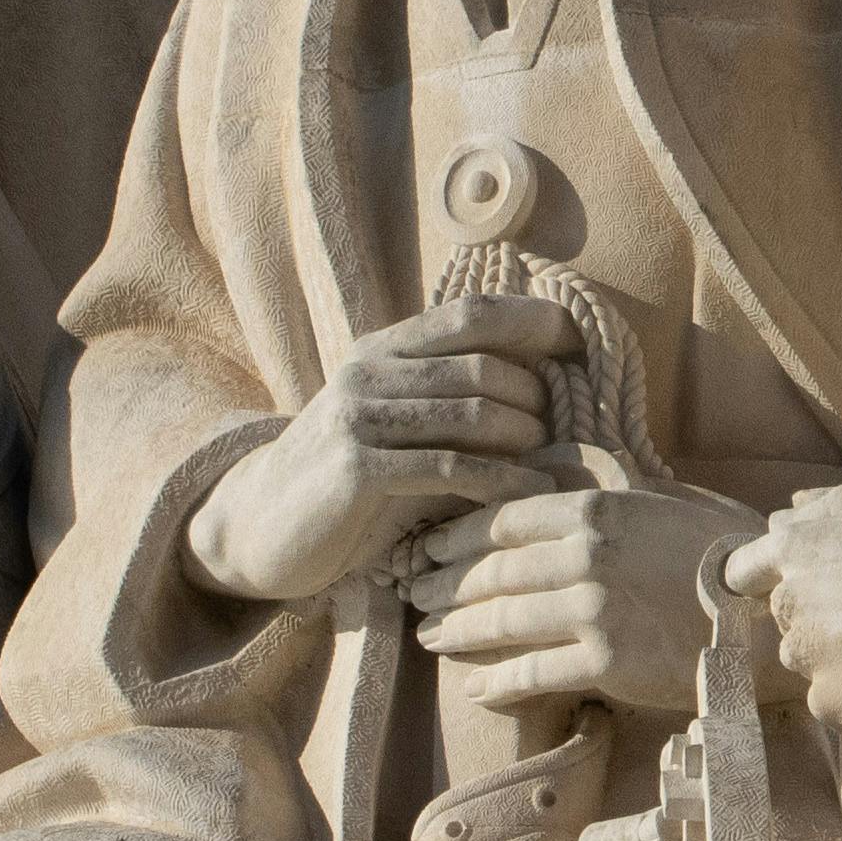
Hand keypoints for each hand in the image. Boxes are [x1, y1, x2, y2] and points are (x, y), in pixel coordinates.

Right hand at [187, 297, 584, 603]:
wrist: (262, 527)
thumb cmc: (347, 483)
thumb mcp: (395, 429)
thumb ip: (448, 405)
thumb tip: (542, 399)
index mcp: (381, 350)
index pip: (470, 313)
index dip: (533, 321)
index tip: (579, 342)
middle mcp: (367, 372)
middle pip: (480, 364)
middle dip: (535, 395)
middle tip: (562, 427)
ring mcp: (358, 417)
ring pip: (469, 412)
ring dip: (523, 436)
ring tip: (550, 457)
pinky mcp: (355, 468)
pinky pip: (447, 466)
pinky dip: (500, 479)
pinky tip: (532, 492)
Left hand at [410, 480, 761, 725]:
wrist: (768, 614)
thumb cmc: (719, 554)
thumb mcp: (661, 504)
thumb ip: (604, 501)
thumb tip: (552, 493)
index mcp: (596, 509)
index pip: (501, 520)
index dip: (454, 536)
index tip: (427, 548)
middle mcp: (586, 555)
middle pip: (491, 571)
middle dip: (444, 585)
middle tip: (416, 596)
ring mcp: (593, 610)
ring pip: (502, 620)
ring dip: (458, 631)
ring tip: (431, 638)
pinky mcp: (606, 662)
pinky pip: (532, 673)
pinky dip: (496, 682)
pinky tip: (475, 687)